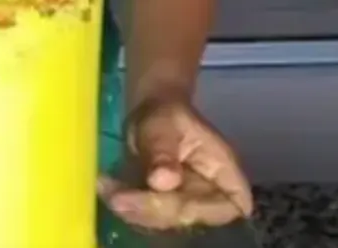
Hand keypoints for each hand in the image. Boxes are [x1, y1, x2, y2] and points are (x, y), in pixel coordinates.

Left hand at [99, 96, 253, 229]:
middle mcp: (210, 195)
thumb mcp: (163, 122)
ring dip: (134, 211)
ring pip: (166, 223)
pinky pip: (148, 218)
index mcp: (225, 172)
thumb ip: (163, 150)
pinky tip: (106, 188)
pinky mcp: (165, 210)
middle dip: (155, 210)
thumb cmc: (165, 114)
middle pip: (192, 217)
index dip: (202, 210)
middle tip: (119, 197)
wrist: (149, 115)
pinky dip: (125, 206)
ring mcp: (187, 205)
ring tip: (108, 189)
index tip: (164, 196)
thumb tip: (163, 181)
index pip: (231, 205)